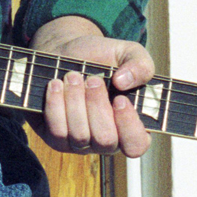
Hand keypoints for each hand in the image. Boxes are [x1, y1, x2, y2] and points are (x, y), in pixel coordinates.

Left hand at [29, 16, 153, 157]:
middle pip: (105, 140)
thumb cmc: (102, 57)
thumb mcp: (128, 53)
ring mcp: (81, 144)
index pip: (137, 144)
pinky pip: (57, 132)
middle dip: (97, 106)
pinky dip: (55, 106)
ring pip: (80, 136)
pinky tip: (56, 85)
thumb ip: (140, 65)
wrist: (67, 52)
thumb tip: (124, 82)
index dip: (129, 126)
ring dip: (75, 102)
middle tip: (93, 80)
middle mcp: (107, 141)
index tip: (119, 99)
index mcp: (131, 125)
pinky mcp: (56, 139)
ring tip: (73, 76)